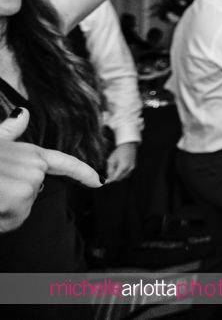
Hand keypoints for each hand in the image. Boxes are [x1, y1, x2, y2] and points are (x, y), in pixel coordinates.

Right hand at [0, 108, 101, 232]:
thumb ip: (8, 134)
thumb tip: (23, 113)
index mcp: (28, 151)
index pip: (63, 162)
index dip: (83, 172)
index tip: (100, 181)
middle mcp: (33, 163)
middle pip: (33, 195)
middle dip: (11, 202)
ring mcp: (29, 179)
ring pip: (22, 211)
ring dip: (2, 213)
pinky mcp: (20, 194)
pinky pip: (14, 220)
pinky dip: (0, 220)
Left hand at [105, 142, 137, 182]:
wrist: (128, 145)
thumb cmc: (119, 152)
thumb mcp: (111, 160)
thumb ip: (109, 169)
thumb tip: (108, 177)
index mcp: (123, 166)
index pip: (116, 177)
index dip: (110, 181)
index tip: (105, 182)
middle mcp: (129, 168)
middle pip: (120, 178)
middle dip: (113, 178)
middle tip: (108, 174)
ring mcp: (132, 168)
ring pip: (123, 177)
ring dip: (118, 176)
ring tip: (115, 169)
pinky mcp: (133, 167)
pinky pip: (127, 174)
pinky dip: (122, 174)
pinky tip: (119, 168)